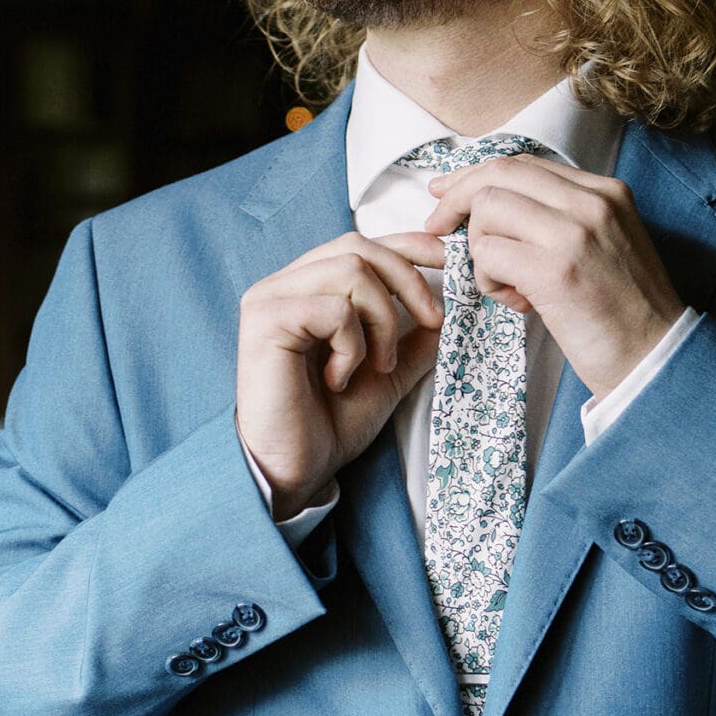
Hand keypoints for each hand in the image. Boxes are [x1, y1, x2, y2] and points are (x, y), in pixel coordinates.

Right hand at [236, 234, 444, 516]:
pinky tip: (338, 378)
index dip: (409, 245)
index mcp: (309, 290)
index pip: (362, 245)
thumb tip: (450, 310)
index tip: (450, 260)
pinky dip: (352, 344)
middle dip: (408, 281)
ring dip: (382, 320)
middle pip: (359, 247)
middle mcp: (284, 285)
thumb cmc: (329, 425)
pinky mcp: (265, 320)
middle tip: (433, 323)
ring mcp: (270, 299)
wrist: (295, 471)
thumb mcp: (387, 376)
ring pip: (351, 269)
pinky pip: (333, 307)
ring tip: (376, 365)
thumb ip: (412, 341)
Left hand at [416, 159, 684, 397]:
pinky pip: (488, 253)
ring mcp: (575, 232)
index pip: (524, 163)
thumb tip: (485, 202)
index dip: (476, 175)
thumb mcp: (603, 245)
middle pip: (499, 174)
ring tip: (506, 285)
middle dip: (457, 199)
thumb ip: (557, 218)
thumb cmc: (622, 311)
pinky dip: (487, 279)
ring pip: (487, 210)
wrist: (655, 359)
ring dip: (479, 250)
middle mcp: (593, 202)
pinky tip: (516, 302)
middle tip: (438, 228)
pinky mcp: (556, 270)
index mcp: (606, 191)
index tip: (447, 194)